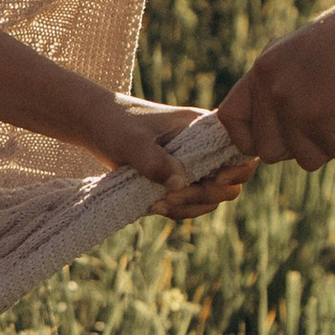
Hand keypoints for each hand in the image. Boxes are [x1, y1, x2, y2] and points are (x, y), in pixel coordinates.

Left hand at [89, 91, 256, 220]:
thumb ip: (155, 160)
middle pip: (229, 183)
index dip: (237, 169)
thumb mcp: (132, 140)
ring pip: (210, 198)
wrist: (94, 125)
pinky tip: (152, 207)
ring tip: (158, 204)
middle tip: (173, 196)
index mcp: (202, 128)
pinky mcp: (175, 182)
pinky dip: (176, 211)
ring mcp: (191, 167)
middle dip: (206, 195)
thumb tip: (181, 184)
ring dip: (189, 207)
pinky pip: (189, 204)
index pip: (239, 150)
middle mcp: (203, 148)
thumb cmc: (115, 123)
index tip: (214, 179)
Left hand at [216, 0, 334, 169]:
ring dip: (334, 145)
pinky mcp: (318, 116)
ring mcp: (291, 102)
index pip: (230, 121)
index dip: (252, 141)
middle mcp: (269, 86)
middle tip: (332, 121)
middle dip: (303, 146)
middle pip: (270, 152)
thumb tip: (284, 137)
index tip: (282, 139)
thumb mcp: (306, 56)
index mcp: (263, 69)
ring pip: (306, 159)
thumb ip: (287, 87)